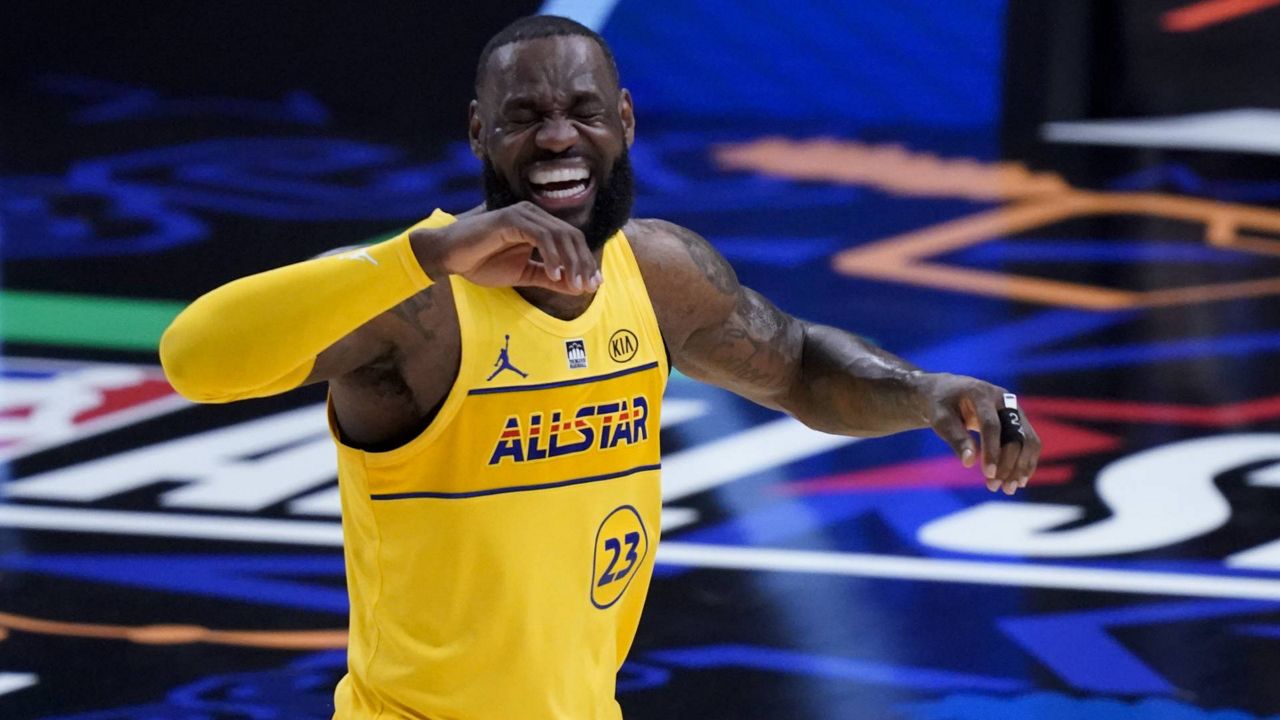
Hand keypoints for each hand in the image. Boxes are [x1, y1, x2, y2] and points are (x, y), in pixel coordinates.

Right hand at [409, 202, 600, 294]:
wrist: (449, 256)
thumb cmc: (482, 262)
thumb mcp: (523, 274)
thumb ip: (549, 278)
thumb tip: (578, 287)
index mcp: (538, 224)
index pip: (571, 240)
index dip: (585, 261)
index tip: (593, 284)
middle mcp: (534, 214)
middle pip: (571, 235)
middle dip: (583, 263)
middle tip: (588, 286)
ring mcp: (523, 214)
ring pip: (559, 235)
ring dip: (571, 261)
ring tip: (575, 284)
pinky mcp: (511, 218)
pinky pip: (540, 236)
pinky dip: (551, 255)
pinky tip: (554, 274)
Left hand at [914, 372, 1041, 494]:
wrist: (948, 391)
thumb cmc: (941, 405)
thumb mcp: (940, 419)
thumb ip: (955, 437)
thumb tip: (969, 463)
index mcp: (981, 393)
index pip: (992, 425)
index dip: (992, 450)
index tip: (987, 474)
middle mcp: (1003, 399)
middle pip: (1015, 434)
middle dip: (1007, 463)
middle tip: (994, 486)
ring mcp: (1014, 408)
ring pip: (1028, 440)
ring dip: (1021, 466)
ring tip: (1008, 489)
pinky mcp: (1019, 419)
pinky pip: (1029, 442)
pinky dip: (1025, 462)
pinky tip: (1016, 481)